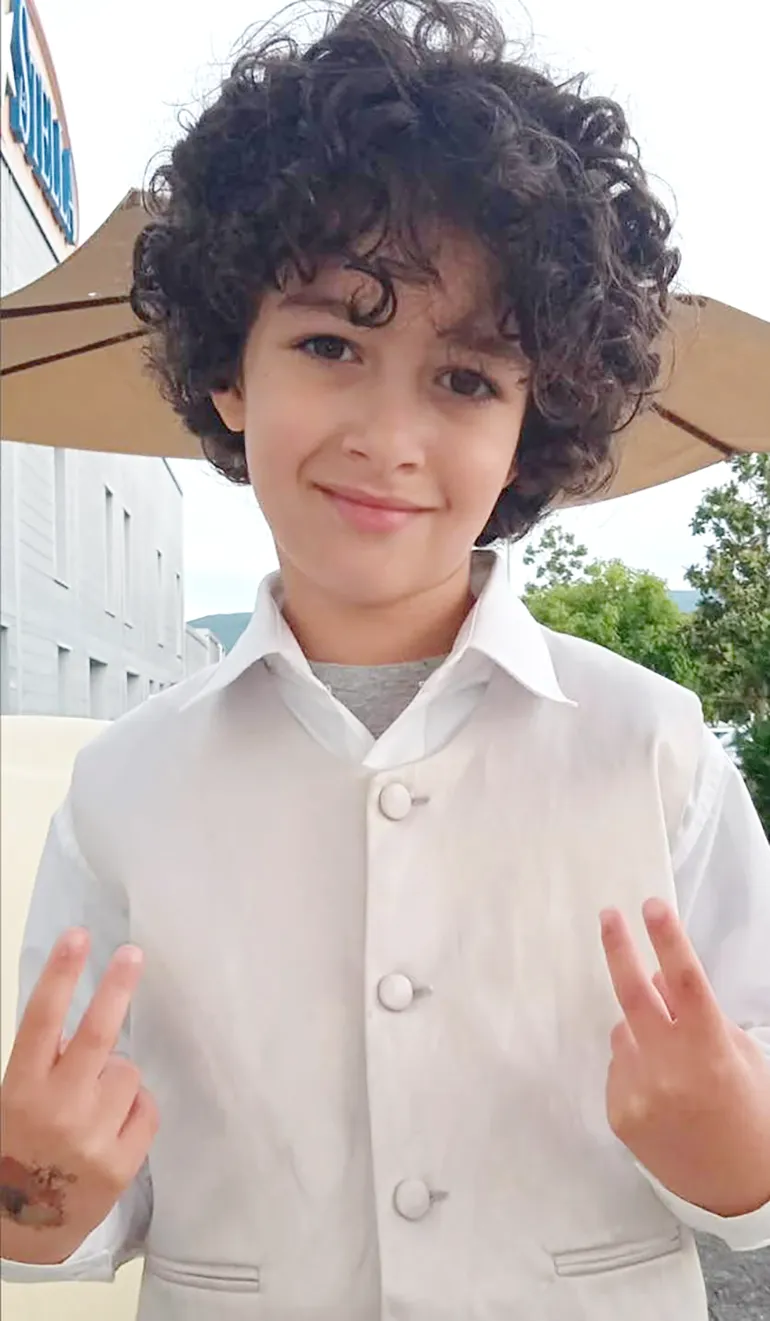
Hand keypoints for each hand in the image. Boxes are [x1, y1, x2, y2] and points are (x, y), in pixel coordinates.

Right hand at [0, 929, 158, 1262]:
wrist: (23, 1224)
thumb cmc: (21, 1144)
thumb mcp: (16, 1098)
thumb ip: (46, 1062)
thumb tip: (87, 1020)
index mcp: (21, 1087)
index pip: (41, 1019)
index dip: (61, 974)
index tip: (78, 936)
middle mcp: (56, 1108)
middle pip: (97, 1035)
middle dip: (116, 988)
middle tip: (133, 954)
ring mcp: (91, 1137)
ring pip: (128, 1071)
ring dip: (117, 1077)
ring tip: (94, 1104)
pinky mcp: (121, 1163)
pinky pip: (147, 1108)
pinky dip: (135, 1109)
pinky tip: (113, 1126)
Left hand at [601, 897, 769, 1217]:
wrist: (737, 1191)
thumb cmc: (750, 1116)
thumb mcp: (739, 1056)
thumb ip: (696, 1016)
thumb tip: (661, 976)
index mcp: (710, 1050)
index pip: (686, 981)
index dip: (668, 939)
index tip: (651, 906)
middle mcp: (670, 1068)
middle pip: (633, 993)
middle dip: (619, 948)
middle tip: (608, 916)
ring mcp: (640, 1091)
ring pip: (625, 1032)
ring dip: (642, 1033)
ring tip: (673, 1067)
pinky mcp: (619, 1113)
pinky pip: (619, 1067)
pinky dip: (635, 1066)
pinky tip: (662, 1095)